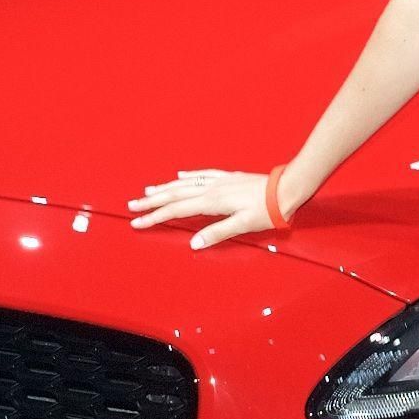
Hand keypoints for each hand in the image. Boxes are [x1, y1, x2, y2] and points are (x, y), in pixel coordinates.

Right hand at [129, 168, 274, 249]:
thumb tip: (194, 244)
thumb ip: (217, 233)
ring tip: (148, 190)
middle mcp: (212, 188)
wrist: (286, 190)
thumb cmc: (267, 210)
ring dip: (165, 188)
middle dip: (152, 201)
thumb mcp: (243, 225)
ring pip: (185, 183)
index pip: (177, 210)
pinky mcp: (229, 178)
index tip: (138, 222)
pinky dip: (188, 176)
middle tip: (132, 205)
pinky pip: (202, 175)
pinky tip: (181, 176)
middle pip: (175, 194)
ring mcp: (220, 181)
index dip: (155, 217)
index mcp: (212, 201)